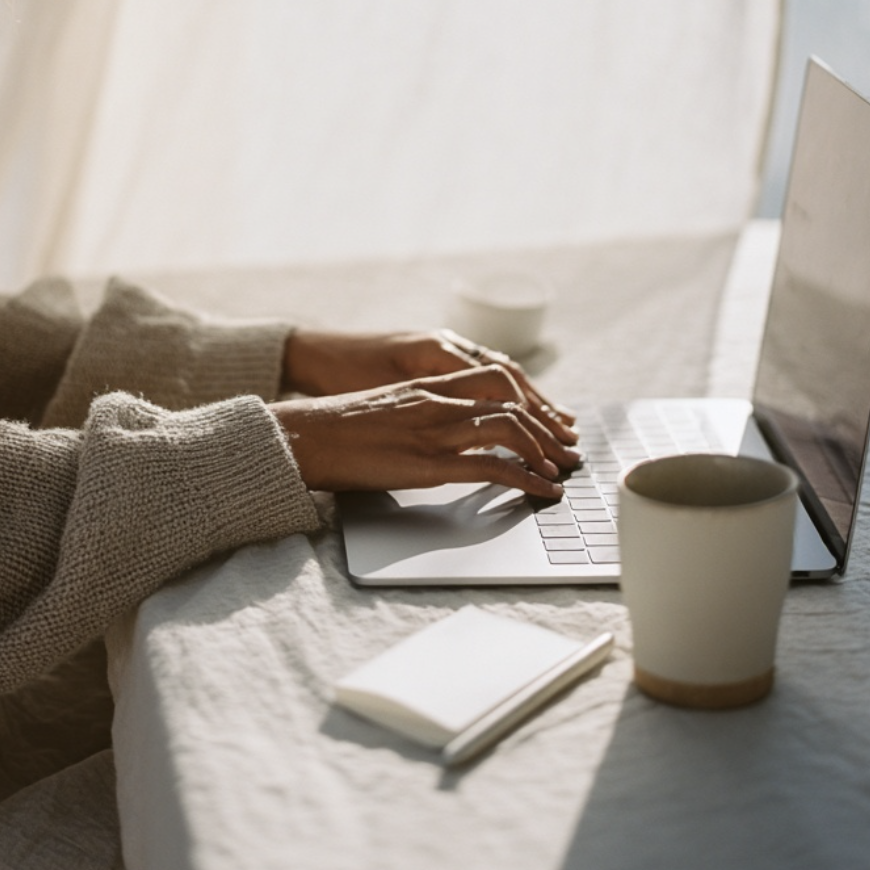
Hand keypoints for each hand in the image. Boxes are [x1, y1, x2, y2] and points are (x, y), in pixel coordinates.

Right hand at [271, 368, 580, 495]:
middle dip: (546, 426)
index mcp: (426, 386)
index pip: (494, 379)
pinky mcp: (429, 462)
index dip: (530, 400)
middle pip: (512, 400)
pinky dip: (526, 479)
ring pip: (510, 428)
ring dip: (544, 451)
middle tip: (566, 447)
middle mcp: (437, 401)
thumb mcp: (384, 408)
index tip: (549, 420)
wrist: (302, 435)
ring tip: (560, 471)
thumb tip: (436, 433)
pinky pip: (492, 467)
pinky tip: (542, 491)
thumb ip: (416, 414)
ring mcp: (434, 430)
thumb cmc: (333, 428)